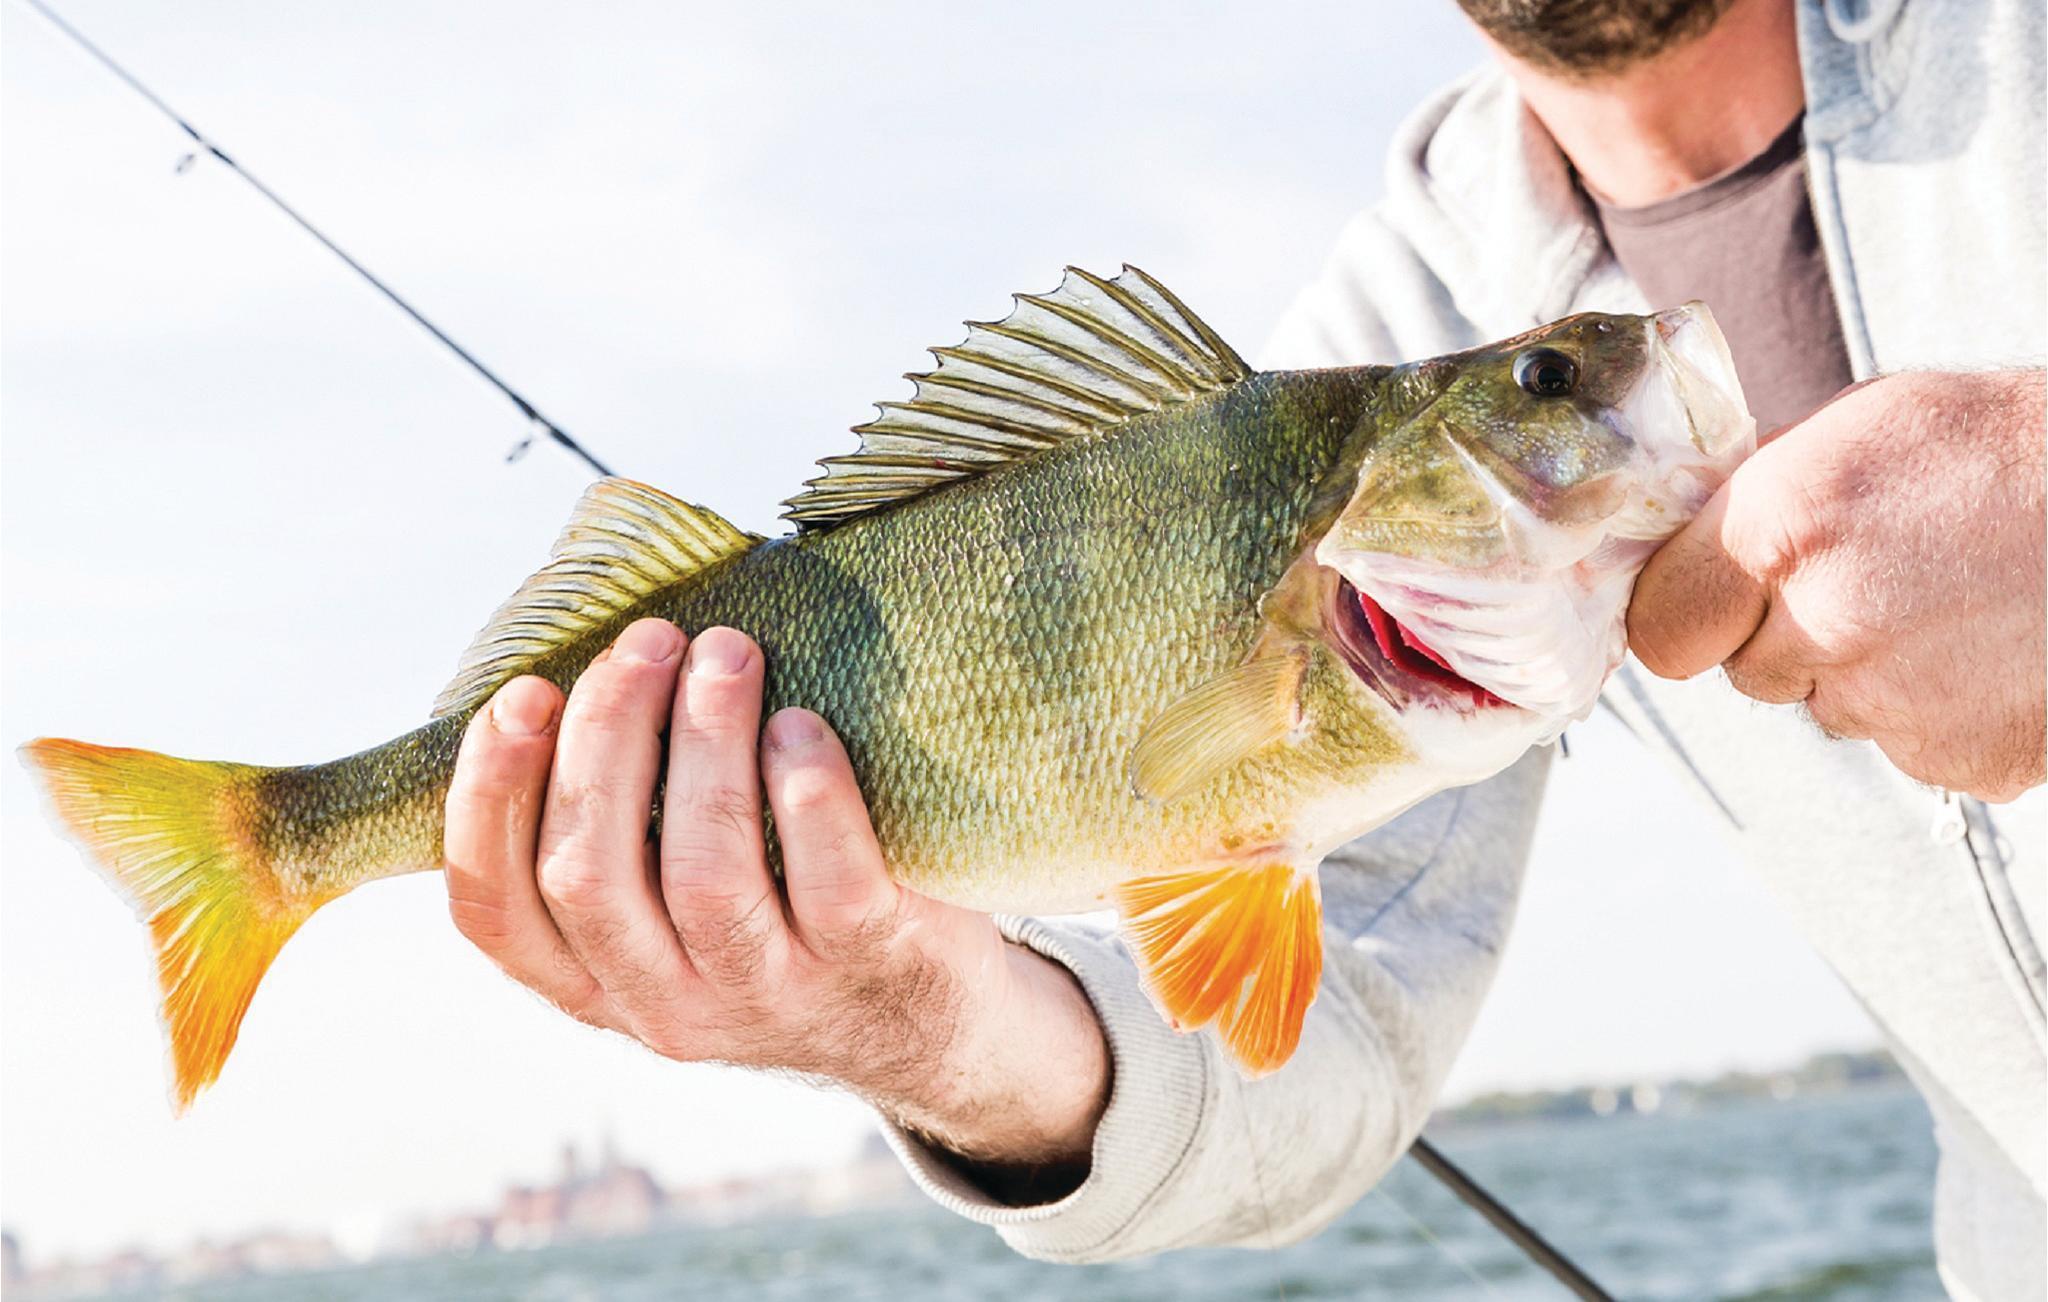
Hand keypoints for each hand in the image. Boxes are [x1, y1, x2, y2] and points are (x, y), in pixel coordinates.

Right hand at [442, 618, 1109, 1169]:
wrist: (932, 1025)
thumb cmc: (782, 920)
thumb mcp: (676, 917)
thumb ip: (621, 836)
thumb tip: (583, 670)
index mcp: (597, 985)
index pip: (496, 913)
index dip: (488, 799)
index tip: (521, 694)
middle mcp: (668, 1006)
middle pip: (590, 876)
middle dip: (606, 738)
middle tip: (649, 640)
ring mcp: (770, 996)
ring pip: (704, 875)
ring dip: (704, 744)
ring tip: (726, 653)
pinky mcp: (868, 966)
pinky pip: (828, 883)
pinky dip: (808, 794)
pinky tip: (801, 726)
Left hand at [1628, 369, 2045, 800]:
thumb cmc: (2007, 452)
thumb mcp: (1866, 426)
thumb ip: (1760, 495)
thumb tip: (1685, 543)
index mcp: (1783, 526)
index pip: (1662, 628)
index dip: (1690, 614)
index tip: (1718, 600)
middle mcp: (1828, 621)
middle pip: (1748, 671)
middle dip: (1790, 633)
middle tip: (1879, 576)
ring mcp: (1896, 703)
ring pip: (1832, 707)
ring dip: (1868, 670)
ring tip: (1951, 601)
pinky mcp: (1962, 760)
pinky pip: (1909, 745)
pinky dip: (1940, 709)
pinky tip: (1989, 648)